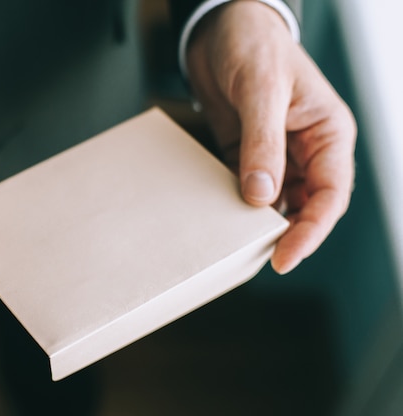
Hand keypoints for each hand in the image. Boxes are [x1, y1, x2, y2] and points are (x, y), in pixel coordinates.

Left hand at [185, 1, 355, 273]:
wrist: (219, 29)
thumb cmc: (253, 45)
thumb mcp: (261, 90)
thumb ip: (263, 144)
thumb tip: (262, 196)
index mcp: (327, 133)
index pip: (330, 194)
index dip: (311, 230)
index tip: (284, 256)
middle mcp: (306, 148)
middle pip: (305, 204)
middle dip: (286, 233)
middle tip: (258, 259)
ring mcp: (275, 154)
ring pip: (275, 201)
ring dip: (258, 222)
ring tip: (235, 244)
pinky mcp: (245, 153)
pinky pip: (244, 188)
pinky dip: (234, 205)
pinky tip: (218, 218)